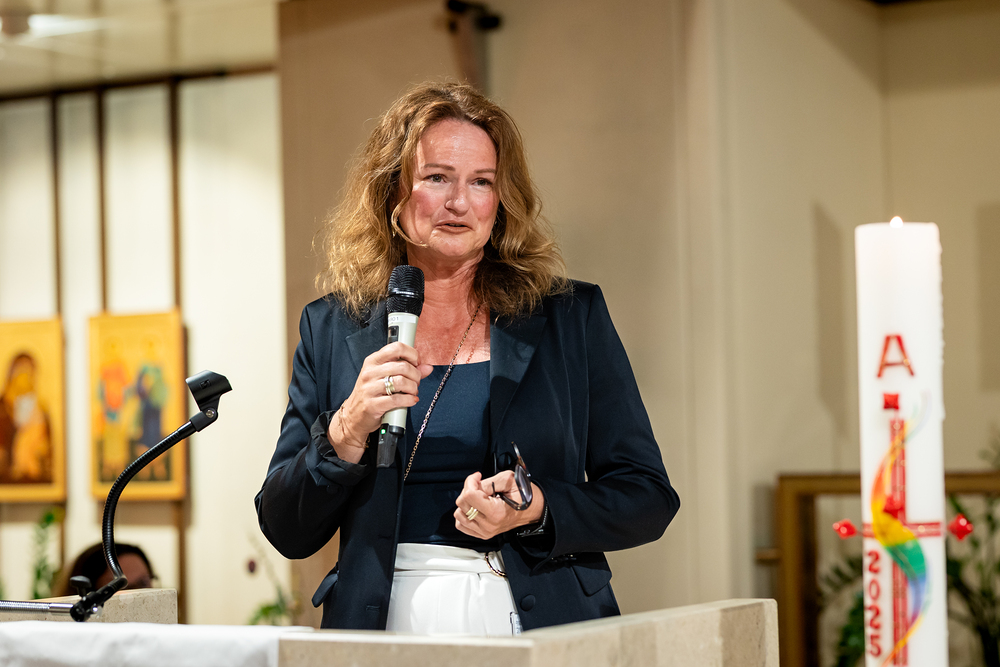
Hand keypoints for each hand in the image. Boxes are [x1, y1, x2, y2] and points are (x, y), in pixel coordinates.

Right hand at [327, 341, 432, 462]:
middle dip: (416, 375)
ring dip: (413, 388)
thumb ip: (407, 370)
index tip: (416, 363)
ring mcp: (369, 388)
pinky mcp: (372, 404)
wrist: (354, 416)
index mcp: (373, 361)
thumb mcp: (385, 377)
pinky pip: (397, 399)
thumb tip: (427, 367)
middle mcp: (370, 372)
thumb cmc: (372, 394)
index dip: (412, 354)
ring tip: (413, 392)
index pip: (396, 348)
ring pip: (401, 382)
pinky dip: (409, 400)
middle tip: (416, 382)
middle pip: (402, 366)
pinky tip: (411, 400)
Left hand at [454, 471, 544, 539]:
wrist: (533, 510)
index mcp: (496, 512)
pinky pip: (461, 525)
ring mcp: (485, 531)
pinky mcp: (483, 534)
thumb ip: (488, 482)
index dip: (470, 481)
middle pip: (462, 504)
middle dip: (468, 490)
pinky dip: (463, 515)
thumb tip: (473, 484)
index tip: (478, 477)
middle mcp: (488, 525)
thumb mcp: (508, 480)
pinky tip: (473, 507)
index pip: (469, 495)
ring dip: (465, 503)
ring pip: (459, 515)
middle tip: (480, 485)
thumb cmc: (524, 495)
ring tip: (478, 497)